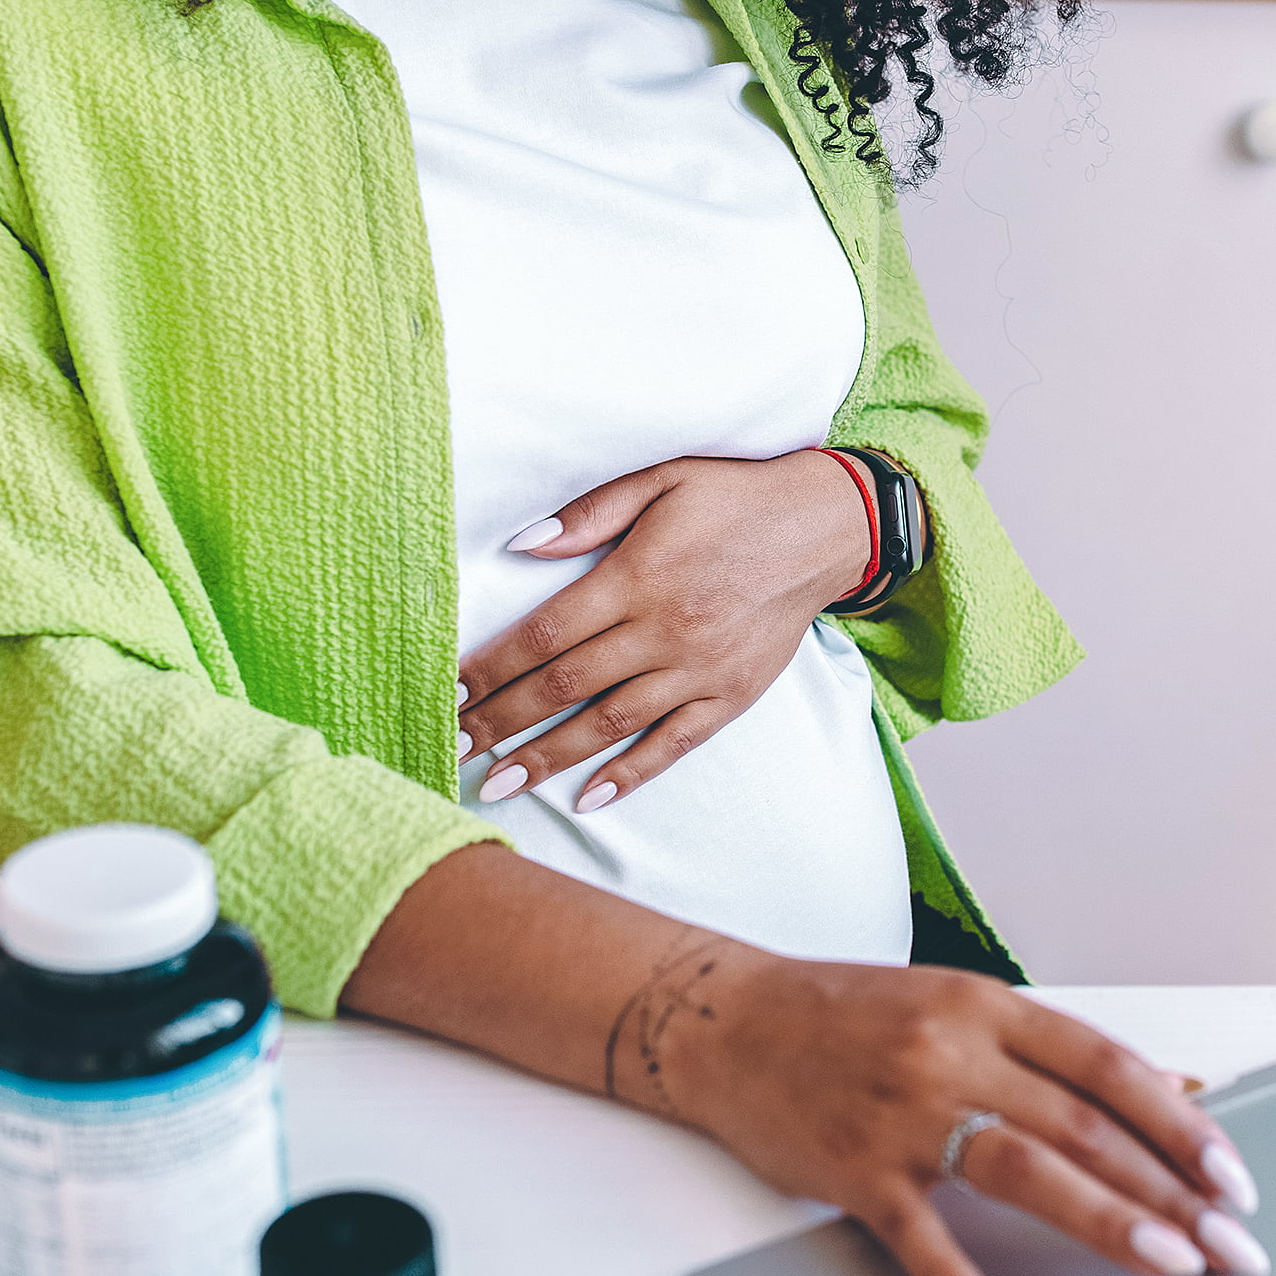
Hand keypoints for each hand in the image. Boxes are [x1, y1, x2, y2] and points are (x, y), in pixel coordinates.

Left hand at [458, 450, 870, 811]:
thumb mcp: (662, 479)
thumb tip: (521, 545)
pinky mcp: (731, 696)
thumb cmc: (736, 498)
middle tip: (452, 747)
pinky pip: (674, 744)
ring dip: (549, 756)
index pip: (545, 634)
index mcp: (637, 578)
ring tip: (498, 782)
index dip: (492, 666)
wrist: (826, 527)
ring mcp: (699, 671)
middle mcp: (664, 631)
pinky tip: (589, 796)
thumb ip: (589, 513)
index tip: (449, 691)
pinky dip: (631, 774)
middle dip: (501, 720)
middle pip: (565, 686)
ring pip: (610, 724)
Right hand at [626, 949, 1271, 1275]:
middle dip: (1169, 1192)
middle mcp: (954, 1051)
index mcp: (991, 1008)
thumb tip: (1182, 1089)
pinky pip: (909, 1227)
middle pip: (1082, 1125)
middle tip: (1228, 1246)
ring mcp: (903, 1108)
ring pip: (1021, 1165)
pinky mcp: (850, 1163)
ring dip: (1103, 1219)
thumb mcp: (964, 1011)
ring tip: (1167, 1264)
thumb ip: (1062, 1056)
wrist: (727, 1020)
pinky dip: (947, 1274)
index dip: (1181, 1124)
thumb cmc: (852, 1020)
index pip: (1109, 1066)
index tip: (1233, 1179)